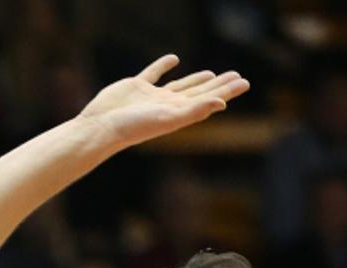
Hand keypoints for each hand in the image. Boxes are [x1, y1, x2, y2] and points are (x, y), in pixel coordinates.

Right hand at [78, 55, 249, 149]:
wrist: (102, 128)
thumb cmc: (134, 127)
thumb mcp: (168, 118)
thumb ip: (195, 110)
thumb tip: (222, 103)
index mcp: (179, 113)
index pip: (210, 98)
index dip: (228, 90)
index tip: (244, 82)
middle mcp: (169, 105)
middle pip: (201, 92)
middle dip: (219, 85)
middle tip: (237, 76)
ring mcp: (152, 96)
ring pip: (181, 85)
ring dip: (197, 80)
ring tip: (212, 73)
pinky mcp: (136, 86)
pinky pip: (154, 73)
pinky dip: (164, 65)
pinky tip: (174, 59)